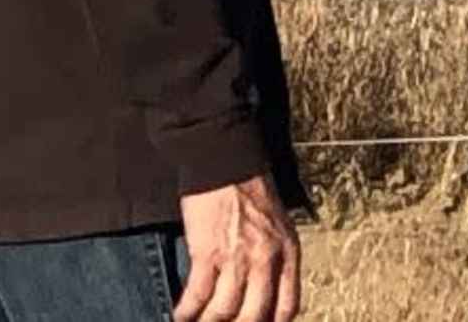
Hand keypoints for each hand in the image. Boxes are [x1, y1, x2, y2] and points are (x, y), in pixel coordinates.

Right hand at [172, 172, 298, 321]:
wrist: (226, 161)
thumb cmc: (251, 189)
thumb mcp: (279, 225)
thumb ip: (277, 257)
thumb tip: (268, 289)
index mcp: (287, 253)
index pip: (286, 307)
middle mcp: (265, 260)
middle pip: (254, 316)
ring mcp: (235, 258)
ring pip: (224, 311)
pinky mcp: (206, 252)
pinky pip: (197, 294)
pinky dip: (186, 310)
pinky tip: (180, 315)